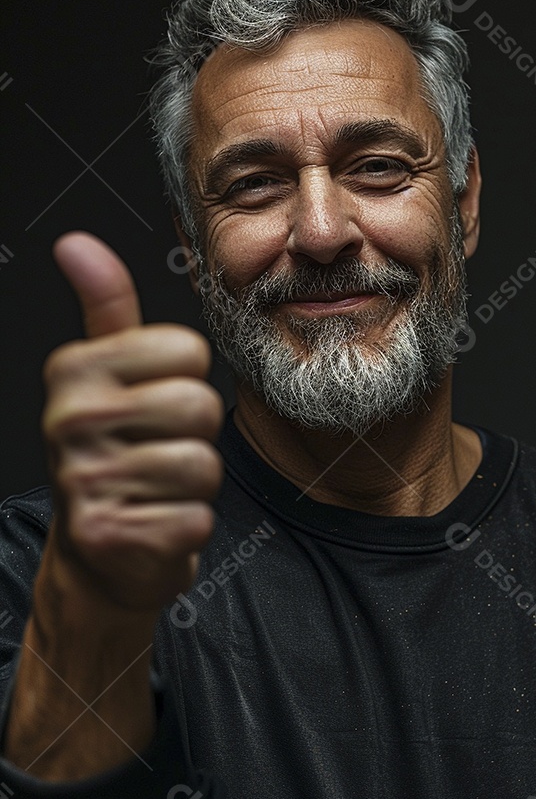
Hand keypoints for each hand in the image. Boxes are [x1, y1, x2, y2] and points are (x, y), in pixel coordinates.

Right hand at [41, 231, 224, 623]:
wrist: (101, 556)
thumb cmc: (118, 454)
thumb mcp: (107, 374)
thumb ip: (106, 308)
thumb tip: (77, 243)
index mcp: (74, 371)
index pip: (188, 350)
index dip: (186, 380)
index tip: (151, 404)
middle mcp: (70, 421)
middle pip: (199, 406)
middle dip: (197, 435)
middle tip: (159, 451)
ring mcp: (85, 480)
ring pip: (202, 465)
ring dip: (195, 485)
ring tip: (158, 488)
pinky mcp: (110, 534)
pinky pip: (196, 518)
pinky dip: (189, 527)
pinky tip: (155, 523)